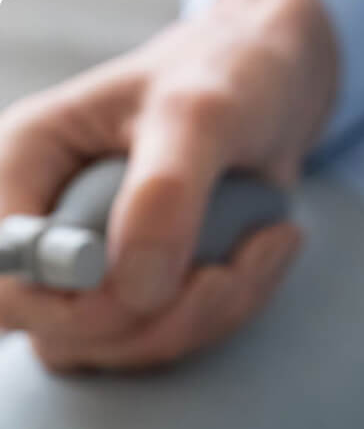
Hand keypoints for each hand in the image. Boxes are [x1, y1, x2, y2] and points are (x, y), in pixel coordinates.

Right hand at [0, 0, 336, 369]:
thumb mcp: (200, 114)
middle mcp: (51, 227)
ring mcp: (98, 268)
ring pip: (127, 347)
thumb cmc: (226, 80)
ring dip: (211, 315)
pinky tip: (270, 248)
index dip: (73, 311)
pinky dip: (234, 308)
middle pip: (63, 336)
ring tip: (268, 244)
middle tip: (228, 273)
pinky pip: (179, 337)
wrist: (272, 88)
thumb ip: (164, 195)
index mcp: (26, 168)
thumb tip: (135, 289)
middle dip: (161, 322)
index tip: (156, 287)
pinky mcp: (148, 291)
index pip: (5, 284)